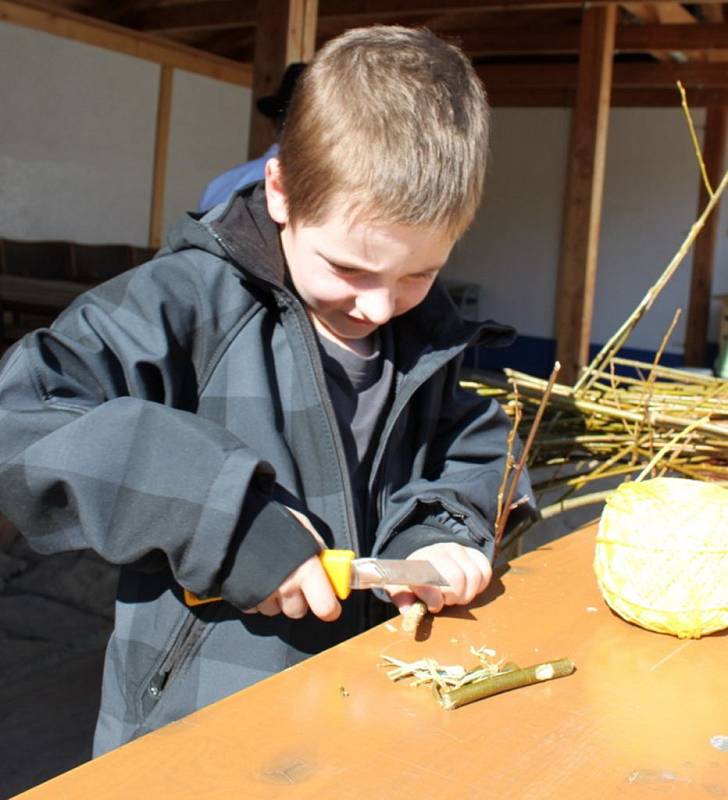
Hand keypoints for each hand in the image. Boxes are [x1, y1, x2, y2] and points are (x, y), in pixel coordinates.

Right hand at [243, 507, 340, 621]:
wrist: (230, 520)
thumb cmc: (270, 519)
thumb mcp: (301, 526)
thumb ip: (317, 548)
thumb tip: (329, 566)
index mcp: (305, 569)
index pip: (325, 607)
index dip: (329, 608)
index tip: (329, 606)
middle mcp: (286, 586)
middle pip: (298, 611)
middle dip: (297, 599)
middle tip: (292, 579)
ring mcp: (263, 595)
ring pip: (275, 610)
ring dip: (274, 598)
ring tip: (268, 573)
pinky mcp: (243, 599)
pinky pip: (255, 608)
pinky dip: (256, 597)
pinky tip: (253, 577)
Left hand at [389, 542, 491, 614]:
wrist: (426, 557)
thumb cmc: (415, 579)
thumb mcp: (401, 589)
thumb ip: (403, 600)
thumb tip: (409, 611)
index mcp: (417, 562)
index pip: (429, 580)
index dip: (434, 600)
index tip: (433, 606)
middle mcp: (438, 551)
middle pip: (456, 579)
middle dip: (453, 597)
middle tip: (446, 600)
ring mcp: (457, 549)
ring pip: (473, 576)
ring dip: (467, 594)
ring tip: (456, 595)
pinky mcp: (473, 552)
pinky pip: (485, 571)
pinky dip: (480, 585)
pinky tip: (468, 587)